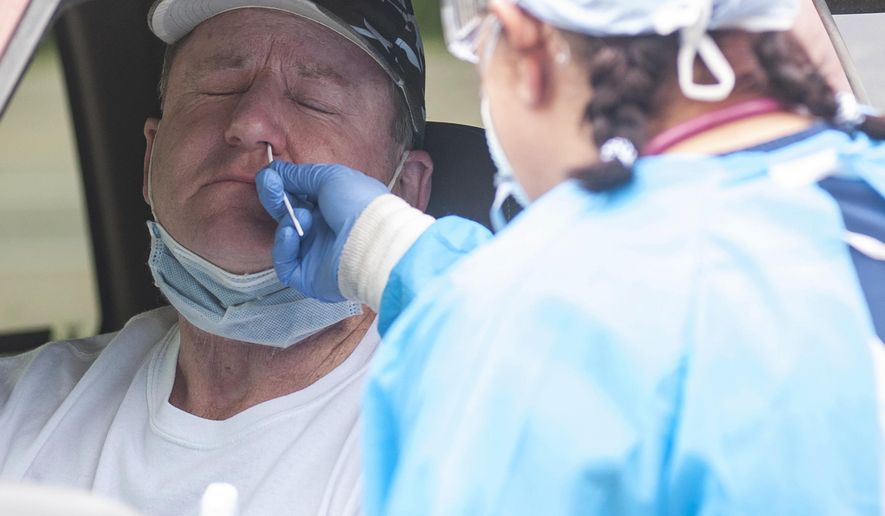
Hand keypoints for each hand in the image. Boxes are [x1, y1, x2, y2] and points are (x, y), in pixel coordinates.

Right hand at [256, 162, 388, 301]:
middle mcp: (326, 231)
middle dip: (276, 198)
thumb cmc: (359, 205)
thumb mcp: (332, 177)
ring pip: (286, 237)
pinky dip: (284, 247)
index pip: (301, 197)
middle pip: (290, 214)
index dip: (284, 185)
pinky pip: (285, 264)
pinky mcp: (309, 278)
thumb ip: (302, 175)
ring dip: (289, 221)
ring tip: (303, 216)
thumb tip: (278, 171)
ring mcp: (317, 255)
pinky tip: (292, 234)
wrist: (372, 241)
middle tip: (268, 184)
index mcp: (335, 208)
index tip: (270, 175)